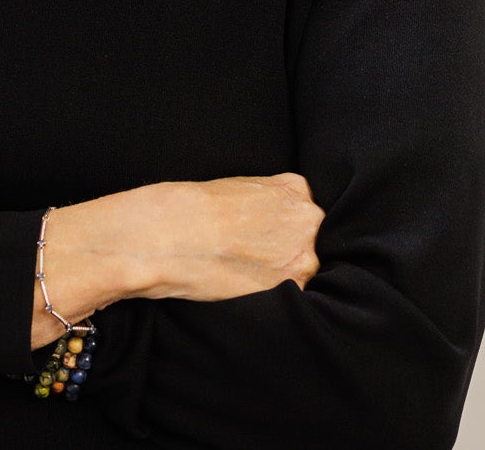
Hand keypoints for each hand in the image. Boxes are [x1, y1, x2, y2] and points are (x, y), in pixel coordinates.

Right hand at [140, 172, 323, 302]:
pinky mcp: (293, 287)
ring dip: (284, 273)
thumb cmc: (196, 208)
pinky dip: (275, 295)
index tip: (266, 236)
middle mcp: (308, 219)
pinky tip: (247, 286)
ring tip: (247, 272)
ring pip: (304, 269)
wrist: (173, 235)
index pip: (305, 212)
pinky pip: (294, 295)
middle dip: (289, 249)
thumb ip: (269, 202)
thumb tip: (272, 222)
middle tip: (254, 256)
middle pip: (311, 240)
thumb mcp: (240, 188)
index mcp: (296, 189)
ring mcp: (304, 254)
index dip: (285, 227)